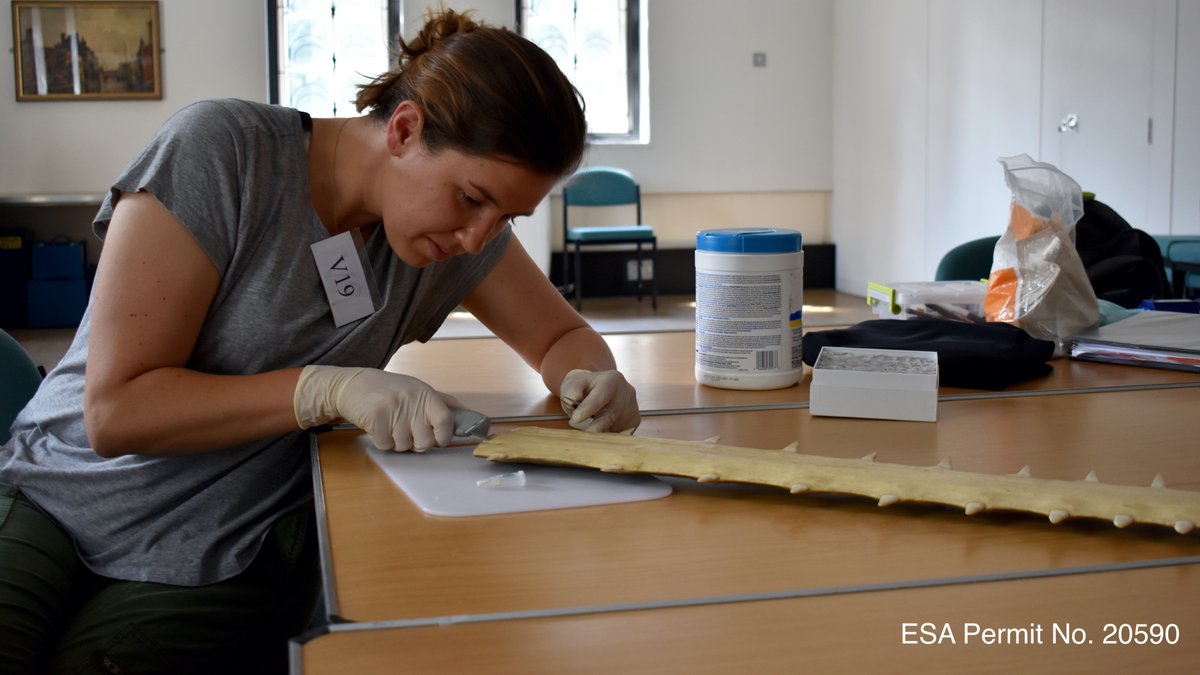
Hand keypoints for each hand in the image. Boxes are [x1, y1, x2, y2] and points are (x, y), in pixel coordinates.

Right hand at [294, 365, 460, 451]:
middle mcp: (411, 400)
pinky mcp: (375, 419)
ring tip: (390, 426)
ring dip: (397, 443)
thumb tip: (469, 415)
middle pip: (425, 442)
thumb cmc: (389, 389)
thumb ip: (443, 402)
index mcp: (426, 394)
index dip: (444, 436)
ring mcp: (392, 409)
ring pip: (404, 446)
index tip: (438, 439)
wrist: (352, 385)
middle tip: (407, 432)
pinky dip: (382, 442)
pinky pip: (386, 446)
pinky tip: (378, 428)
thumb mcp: (418, 389)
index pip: (446, 421)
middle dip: (417, 444)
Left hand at [559, 369, 639, 432]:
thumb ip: (572, 391)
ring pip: (616, 426)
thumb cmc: (585, 388)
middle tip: (585, 434)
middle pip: (612, 414)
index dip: (588, 408)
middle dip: (598, 427)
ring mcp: (633, 407)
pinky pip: (622, 433)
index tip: (576, 418)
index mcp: (612, 379)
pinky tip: (601, 433)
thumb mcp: (574, 384)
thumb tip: (574, 399)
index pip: (601, 395)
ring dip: (602, 432)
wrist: (599, 390)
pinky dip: (610, 436)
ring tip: (589, 431)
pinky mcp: (635, 420)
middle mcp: (626, 392)